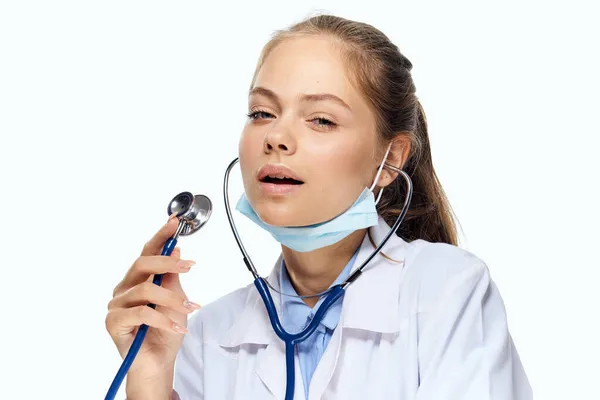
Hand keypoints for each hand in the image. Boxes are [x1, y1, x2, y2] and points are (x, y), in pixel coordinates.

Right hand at [105, 214, 200, 394]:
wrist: (158, 362)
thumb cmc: (165, 332)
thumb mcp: (177, 300)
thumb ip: (172, 276)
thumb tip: (175, 250)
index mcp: (138, 280)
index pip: (147, 252)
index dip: (160, 236)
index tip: (174, 223)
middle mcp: (124, 288)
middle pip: (142, 264)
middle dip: (168, 262)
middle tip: (190, 265)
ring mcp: (116, 304)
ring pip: (145, 289)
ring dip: (172, 298)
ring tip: (189, 309)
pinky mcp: (113, 321)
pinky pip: (141, 313)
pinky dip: (163, 319)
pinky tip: (177, 326)